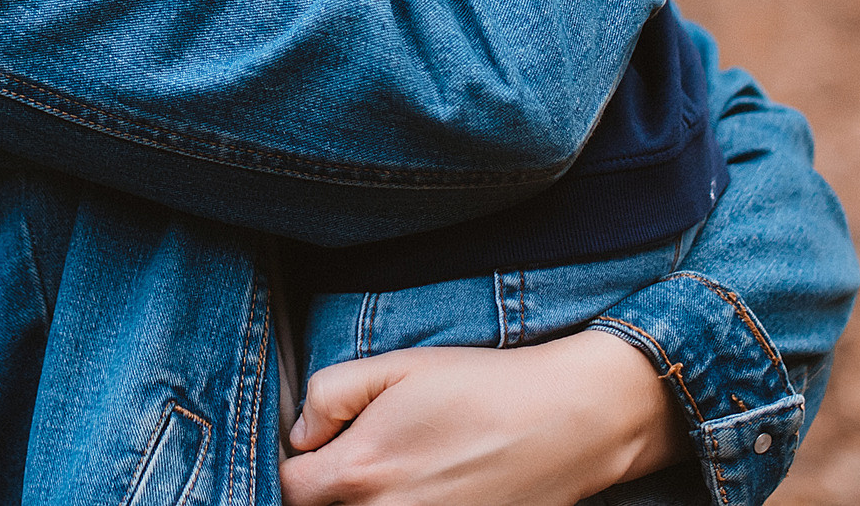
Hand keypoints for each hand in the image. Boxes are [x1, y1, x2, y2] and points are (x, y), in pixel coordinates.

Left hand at [282, 330, 689, 505]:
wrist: (566, 421)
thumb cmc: (481, 386)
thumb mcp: (395, 366)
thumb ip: (330, 395)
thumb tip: (302, 434)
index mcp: (364, 471)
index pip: (293, 490)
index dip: (301, 465)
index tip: (323, 448)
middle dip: (332, 491)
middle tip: (364, 460)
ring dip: (367, 504)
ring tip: (402, 472)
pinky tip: (433, 488)